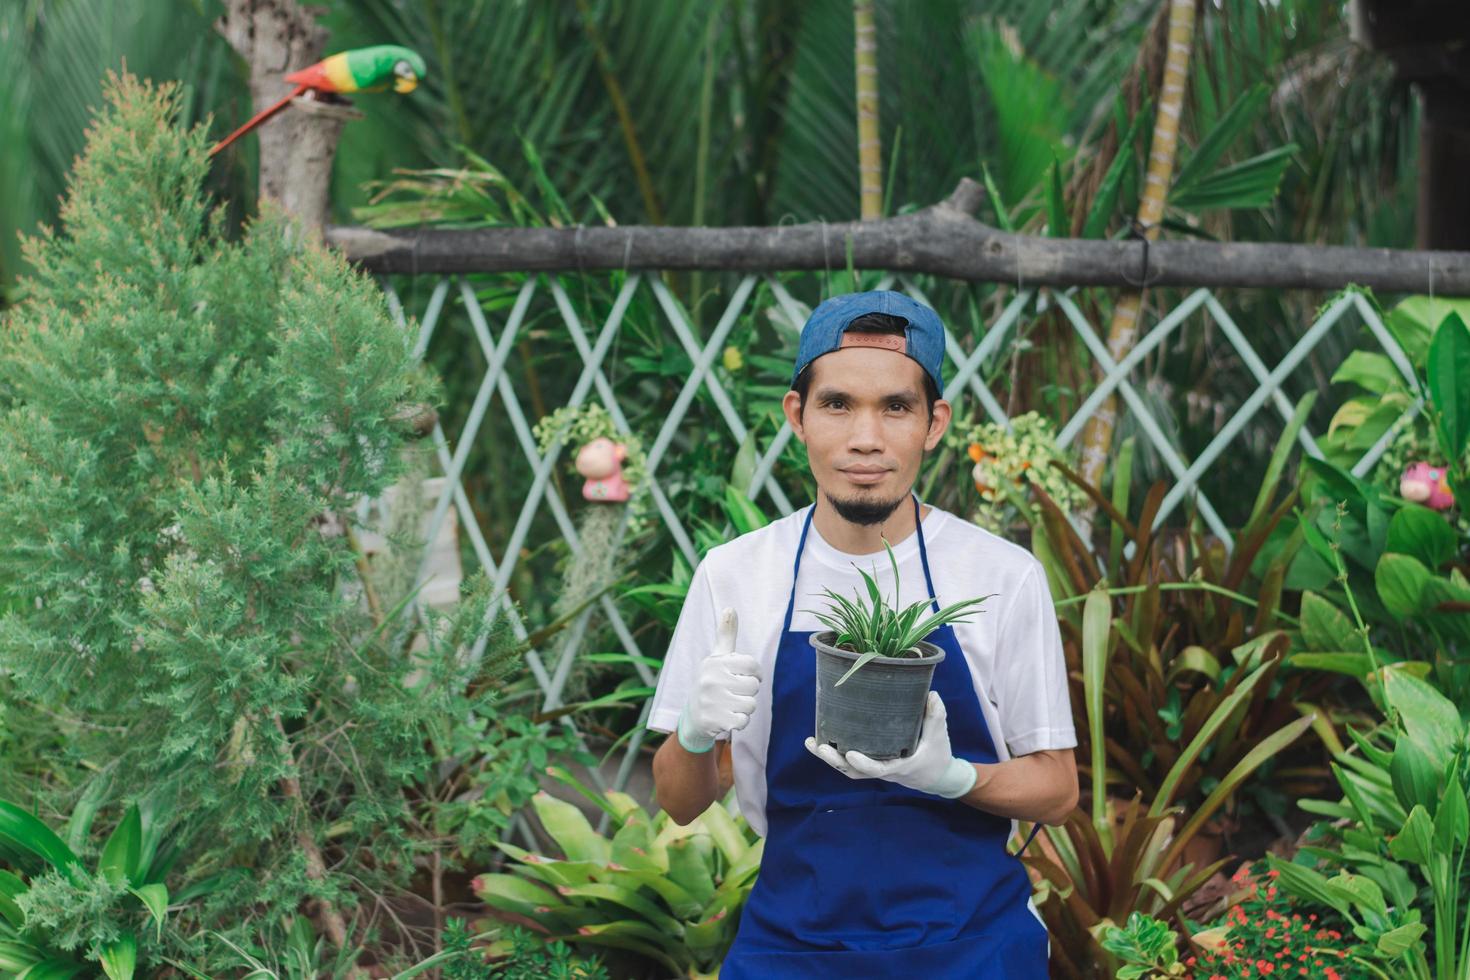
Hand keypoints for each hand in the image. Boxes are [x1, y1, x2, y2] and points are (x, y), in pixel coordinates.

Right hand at [676, 608, 760, 752]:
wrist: (693, 715)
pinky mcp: (713, 721)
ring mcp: (711, 701)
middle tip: (733, 692)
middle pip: (753, 686)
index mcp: (716, 662)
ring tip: (730, 705)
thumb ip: (726, 634)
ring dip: (744, 708)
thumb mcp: (717, 658)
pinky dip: (739, 722)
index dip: (754, 673)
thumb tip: (730, 608)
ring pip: (750, 705)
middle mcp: (711, 679)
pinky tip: (727, 717)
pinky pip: (743, 721)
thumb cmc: (711, 681)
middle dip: (748, 691)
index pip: (752, 665)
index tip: (744, 675)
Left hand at [804, 691, 977, 798]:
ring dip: (829, 758)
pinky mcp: (871, 763)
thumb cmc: (937, 755)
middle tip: (819, 746)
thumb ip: (936, 716)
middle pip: (855, 771)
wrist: (936, 775)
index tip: (851, 755)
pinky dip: (834, 754)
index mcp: (900, 766)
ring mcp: (876, 769)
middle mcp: (884, 771)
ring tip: (811, 742)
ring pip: (848, 769)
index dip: (865, 764)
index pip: (879, 769)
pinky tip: (819, 740)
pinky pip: (849, 763)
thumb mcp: (940, 736)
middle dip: (835, 761)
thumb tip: (931, 693)